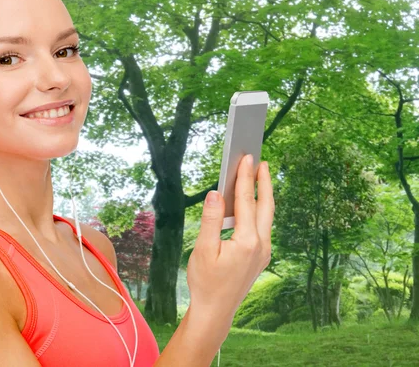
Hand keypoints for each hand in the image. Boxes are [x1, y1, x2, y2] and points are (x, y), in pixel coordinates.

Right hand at [186, 154, 273, 318]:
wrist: (215, 311)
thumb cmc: (206, 282)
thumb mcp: (202, 249)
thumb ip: (211, 219)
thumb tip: (217, 193)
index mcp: (247, 241)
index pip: (246, 201)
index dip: (245, 178)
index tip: (246, 158)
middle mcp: (261, 245)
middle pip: (266, 206)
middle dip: (264, 182)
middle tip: (261, 162)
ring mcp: (263, 252)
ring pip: (267, 216)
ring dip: (263, 195)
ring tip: (259, 177)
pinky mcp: (260, 257)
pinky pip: (263, 227)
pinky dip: (259, 210)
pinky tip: (252, 205)